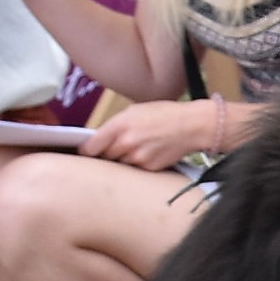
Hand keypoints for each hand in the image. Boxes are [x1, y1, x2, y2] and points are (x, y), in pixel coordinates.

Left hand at [84, 98, 219, 168]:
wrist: (192, 126)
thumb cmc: (164, 114)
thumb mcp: (135, 111)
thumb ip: (115, 126)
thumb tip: (100, 140)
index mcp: (120, 125)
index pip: (90, 147)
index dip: (87, 151)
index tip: (87, 152)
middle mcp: (126, 143)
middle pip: (104, 157)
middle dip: (107, 154)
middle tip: (117, 148)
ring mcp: (138, 158)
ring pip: (120, 165)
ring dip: (123, 160)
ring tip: (138, 148)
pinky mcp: (149, 168)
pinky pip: (136, 169)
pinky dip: (139, 164)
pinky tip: (150, 153)